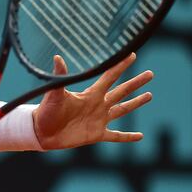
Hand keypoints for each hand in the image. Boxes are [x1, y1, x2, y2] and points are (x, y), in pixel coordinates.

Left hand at [33, 53, 153, 149]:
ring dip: (136, 103)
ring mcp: (98, 120)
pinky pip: (116, 136)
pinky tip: (140, 136)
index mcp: (90, 94)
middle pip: (121, 91)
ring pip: (122, 110)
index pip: (109, 77)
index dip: (120, 66)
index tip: (131, 55)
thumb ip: (60, 77)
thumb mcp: (54, 93)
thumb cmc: (46, 111)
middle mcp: (97, 105)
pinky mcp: (96, 134)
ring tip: (149, 95)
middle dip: (135, 83)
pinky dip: (128, 137)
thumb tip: (57, 57)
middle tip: (150, 74)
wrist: (40, 132)